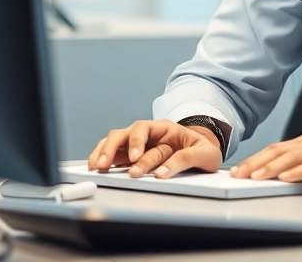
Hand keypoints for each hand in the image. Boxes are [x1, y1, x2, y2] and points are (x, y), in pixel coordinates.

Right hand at [87, 119, 222, 179]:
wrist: (203, 153)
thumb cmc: (204, 151)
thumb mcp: (205, 154)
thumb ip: (186, 159)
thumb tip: (161, 174)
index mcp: (167, 128)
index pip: (145, 128)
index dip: (137, 142)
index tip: (135, 159)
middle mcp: (150, 134)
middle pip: (125, 132)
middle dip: (114, 147)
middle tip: (106, 164)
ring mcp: (139, 144)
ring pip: (116, 140)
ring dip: (105, 152)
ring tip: (96, 167)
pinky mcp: (133, 156)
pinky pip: (113, 152)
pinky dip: (102, 157)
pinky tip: (96, 166)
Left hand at [230, 135, 301, 194]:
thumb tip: (277, 178)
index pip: (276, 150)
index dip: (255, 159)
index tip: (238, 170)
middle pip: (279, 151)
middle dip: (256, 162)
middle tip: (239, 174)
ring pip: (294, 157)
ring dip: (272, 166)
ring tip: (256, 176)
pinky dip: (299, 172)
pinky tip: (286, 178)